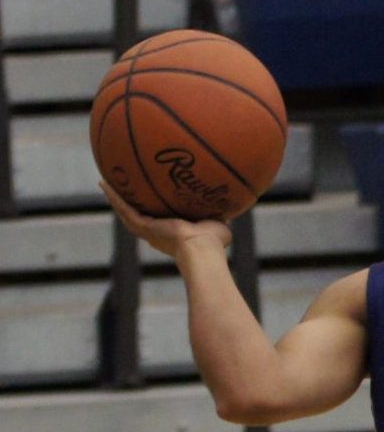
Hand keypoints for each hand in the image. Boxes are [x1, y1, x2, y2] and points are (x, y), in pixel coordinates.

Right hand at [99, 179, 231, 259]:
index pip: (158, 221)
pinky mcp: (142, 226)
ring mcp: (147, 230)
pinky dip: (114, 196)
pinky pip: (124, 208)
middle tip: (121, 190)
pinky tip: (105, 183)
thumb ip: (220, 215)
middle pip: (137, 215)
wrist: (202, 248)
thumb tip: (231, 205)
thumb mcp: (218, 223)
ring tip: (105, 183)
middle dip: (129, 203)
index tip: (149, 202)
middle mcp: (156, 233)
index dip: (153, 212)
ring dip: (115, 197)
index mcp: (172, 234)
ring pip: (126, 211)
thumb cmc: (214, 242)